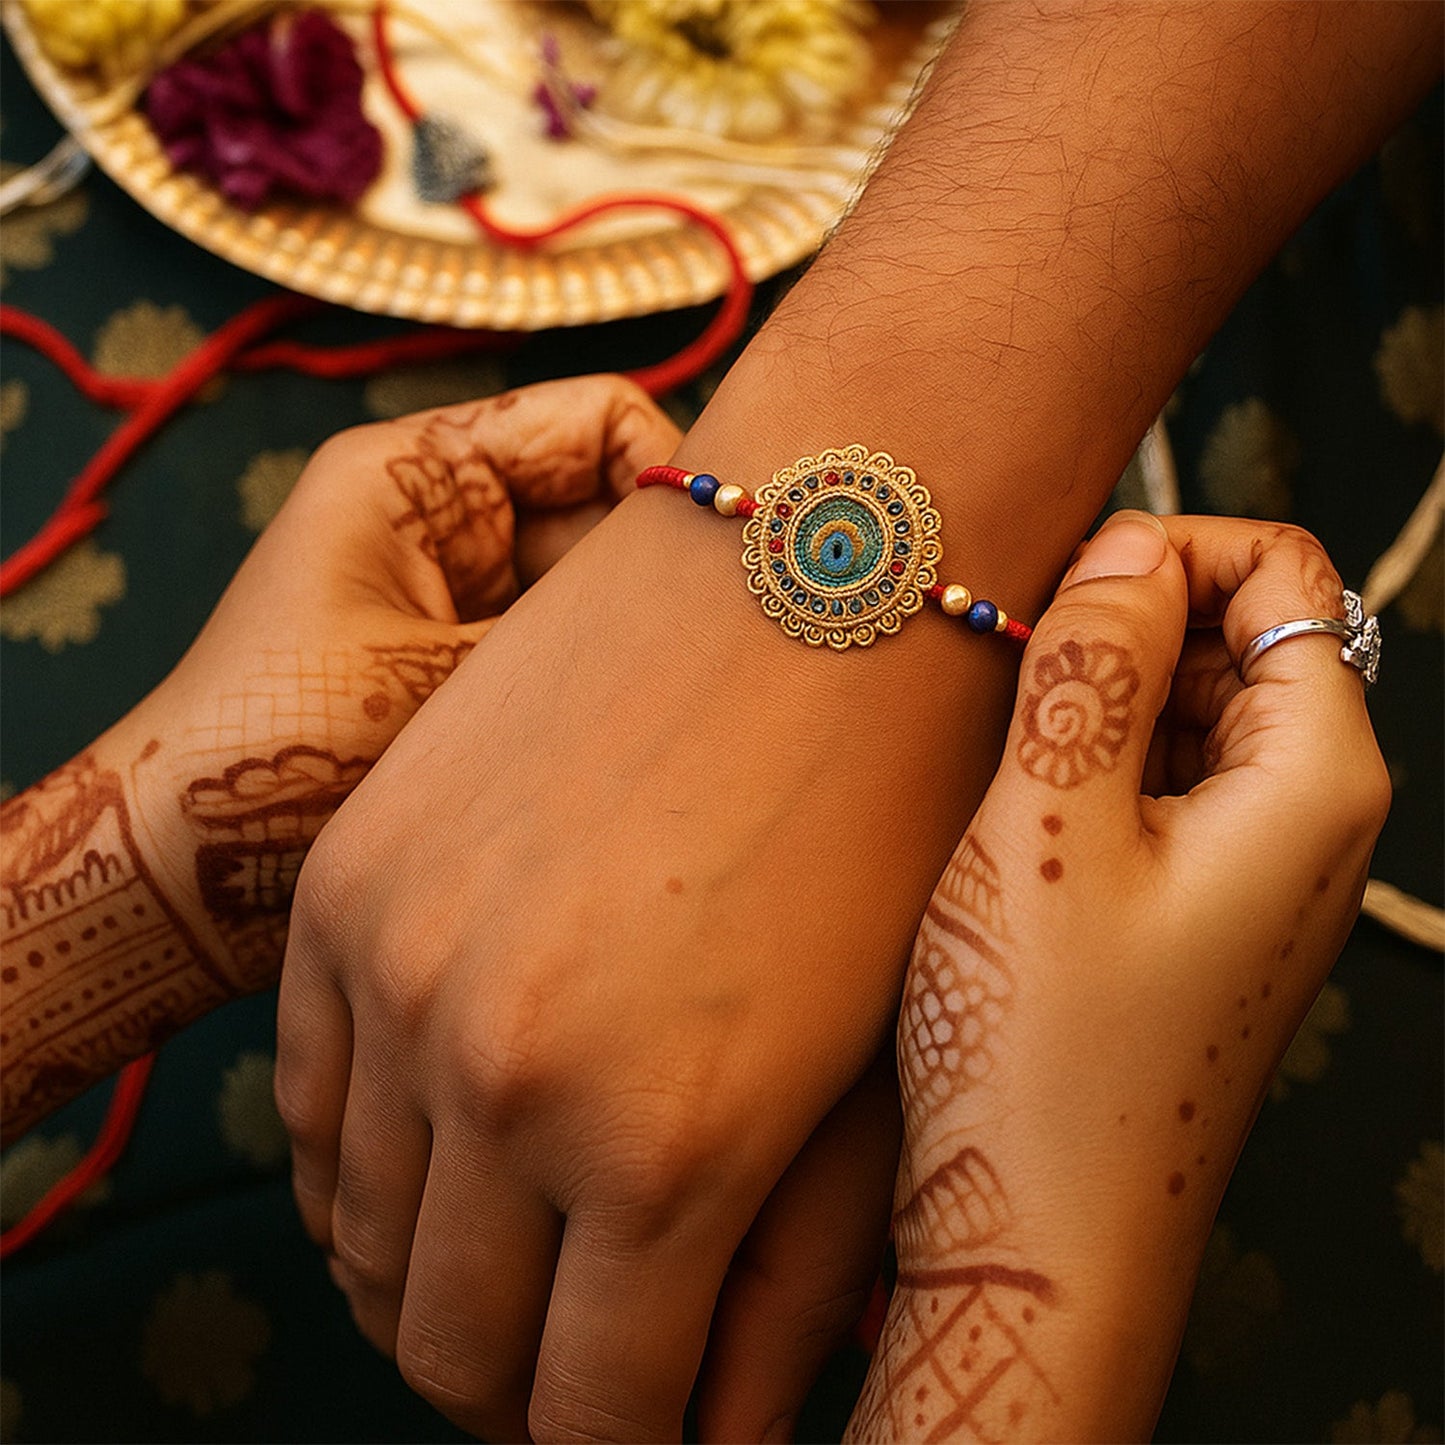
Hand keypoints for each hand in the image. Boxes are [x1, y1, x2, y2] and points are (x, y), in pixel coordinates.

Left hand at [1, 375, 674, 1141]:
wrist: (187, 879)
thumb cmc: (276, 757)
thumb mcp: (434, 677)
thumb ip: (572, 628)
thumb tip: (710, 596)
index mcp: (423, 476)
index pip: (597, 422)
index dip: (675, 474)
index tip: (727, 564)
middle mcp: (452, 524)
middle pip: (611, 510)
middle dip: (665, 576)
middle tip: (731, 651)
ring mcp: (467, 600)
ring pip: (599, 593)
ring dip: (636, 645)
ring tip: (680, 711)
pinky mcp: (476, 672)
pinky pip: (569, 657)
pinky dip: (604, 693)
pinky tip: (639, 747)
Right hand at [849, 513, 1389, 1441]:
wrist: (1038, 1237)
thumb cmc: (1042, 1053)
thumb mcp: (1048, 828)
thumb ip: (1094, 661)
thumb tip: (1127, 538)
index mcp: (1312, 778)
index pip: (1279, 572)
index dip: (1163, 553)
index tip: (1052, 599)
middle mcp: (1306, 817)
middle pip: (1236, 635)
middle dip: (1119, 627)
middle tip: (1004, 683)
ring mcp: (1253, 869)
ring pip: (1185, 711)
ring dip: (1089, 702)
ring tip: (996, 762)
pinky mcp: (1196, 910)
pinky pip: (1157, 787)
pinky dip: (1086, 769)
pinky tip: (1009, 820)